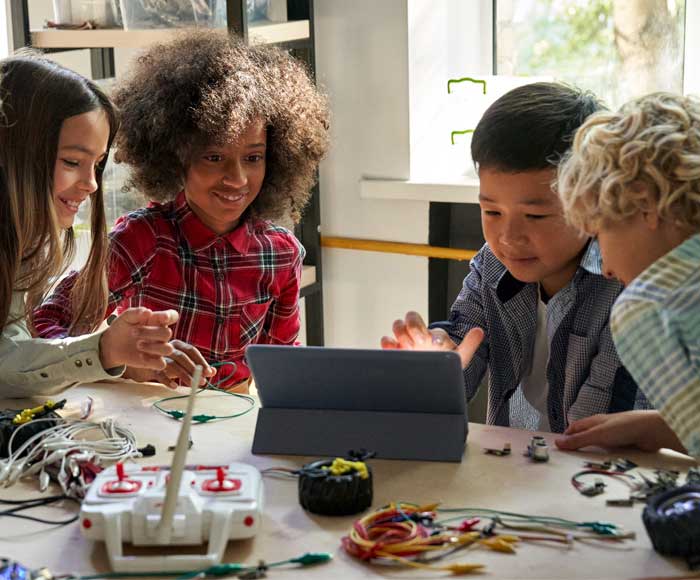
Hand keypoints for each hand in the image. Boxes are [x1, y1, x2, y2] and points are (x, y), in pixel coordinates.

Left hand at [99, 307, 177, 370]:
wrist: (111, 344)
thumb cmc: (122, 327)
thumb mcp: (126, 317)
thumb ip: (136, 312)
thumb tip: (148, 312)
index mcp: (157, 321)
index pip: (172, 316)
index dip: (171, 316)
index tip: (163, 317)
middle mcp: (161, 334)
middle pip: (167, 333)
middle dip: (151, 332)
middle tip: (133, 332)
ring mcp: (158, 348)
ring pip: (168, 349)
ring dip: (153, 347)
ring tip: (138, 345)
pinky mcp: (154, 361)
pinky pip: (161, 364)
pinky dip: (151, 360)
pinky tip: (140, 356)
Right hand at [153, 340, 215, 388]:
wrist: (143, 365)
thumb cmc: (168, 363)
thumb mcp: (183, 363)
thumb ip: (198, 366)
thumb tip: (213, 372)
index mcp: (178, 344)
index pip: (191, 350)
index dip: (201, 361)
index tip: (209, 373)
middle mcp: (168, 348)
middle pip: (183, 357)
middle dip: (194, 369)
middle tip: (202, 382)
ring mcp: (158, 357)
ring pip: (172, 365)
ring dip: (184, 376)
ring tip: (192, 385)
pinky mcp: (150, 367)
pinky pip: (159, 373)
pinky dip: (167, 380)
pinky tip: (175, 387)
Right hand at [380, 311, 484, 367]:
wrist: (432, 377)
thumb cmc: (443, 363)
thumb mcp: (458, 356)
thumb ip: (469, 344)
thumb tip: (479, 331)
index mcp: (432, 334)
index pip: (429, 324)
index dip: (431, 331)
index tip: (435, 341)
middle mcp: (418, 334)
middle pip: (411, 318)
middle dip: (415, 327)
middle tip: (420, 341)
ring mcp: (405, 342)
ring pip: (397, 325)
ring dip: (401, 333)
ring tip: (408, 347)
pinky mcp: (394, 351)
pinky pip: (386, 341)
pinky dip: (387, 343)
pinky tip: (393, 350)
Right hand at [555, 410, 685, 453]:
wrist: (651, 431)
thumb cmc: (622, 427)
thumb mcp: (596, 434)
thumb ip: (578, 440)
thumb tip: (557, 443)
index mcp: (593, 422)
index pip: (575, 428)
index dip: (566, 436)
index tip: (559, 448)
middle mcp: (602, 428)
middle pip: (586, 438)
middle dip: (579, 447)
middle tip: (569, 460)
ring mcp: (614, 437)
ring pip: (598, 447)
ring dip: (593, 455)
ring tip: (585, 467)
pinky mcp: (624, 445)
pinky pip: (611, 453)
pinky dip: (606, 459)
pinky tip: (604, 466)